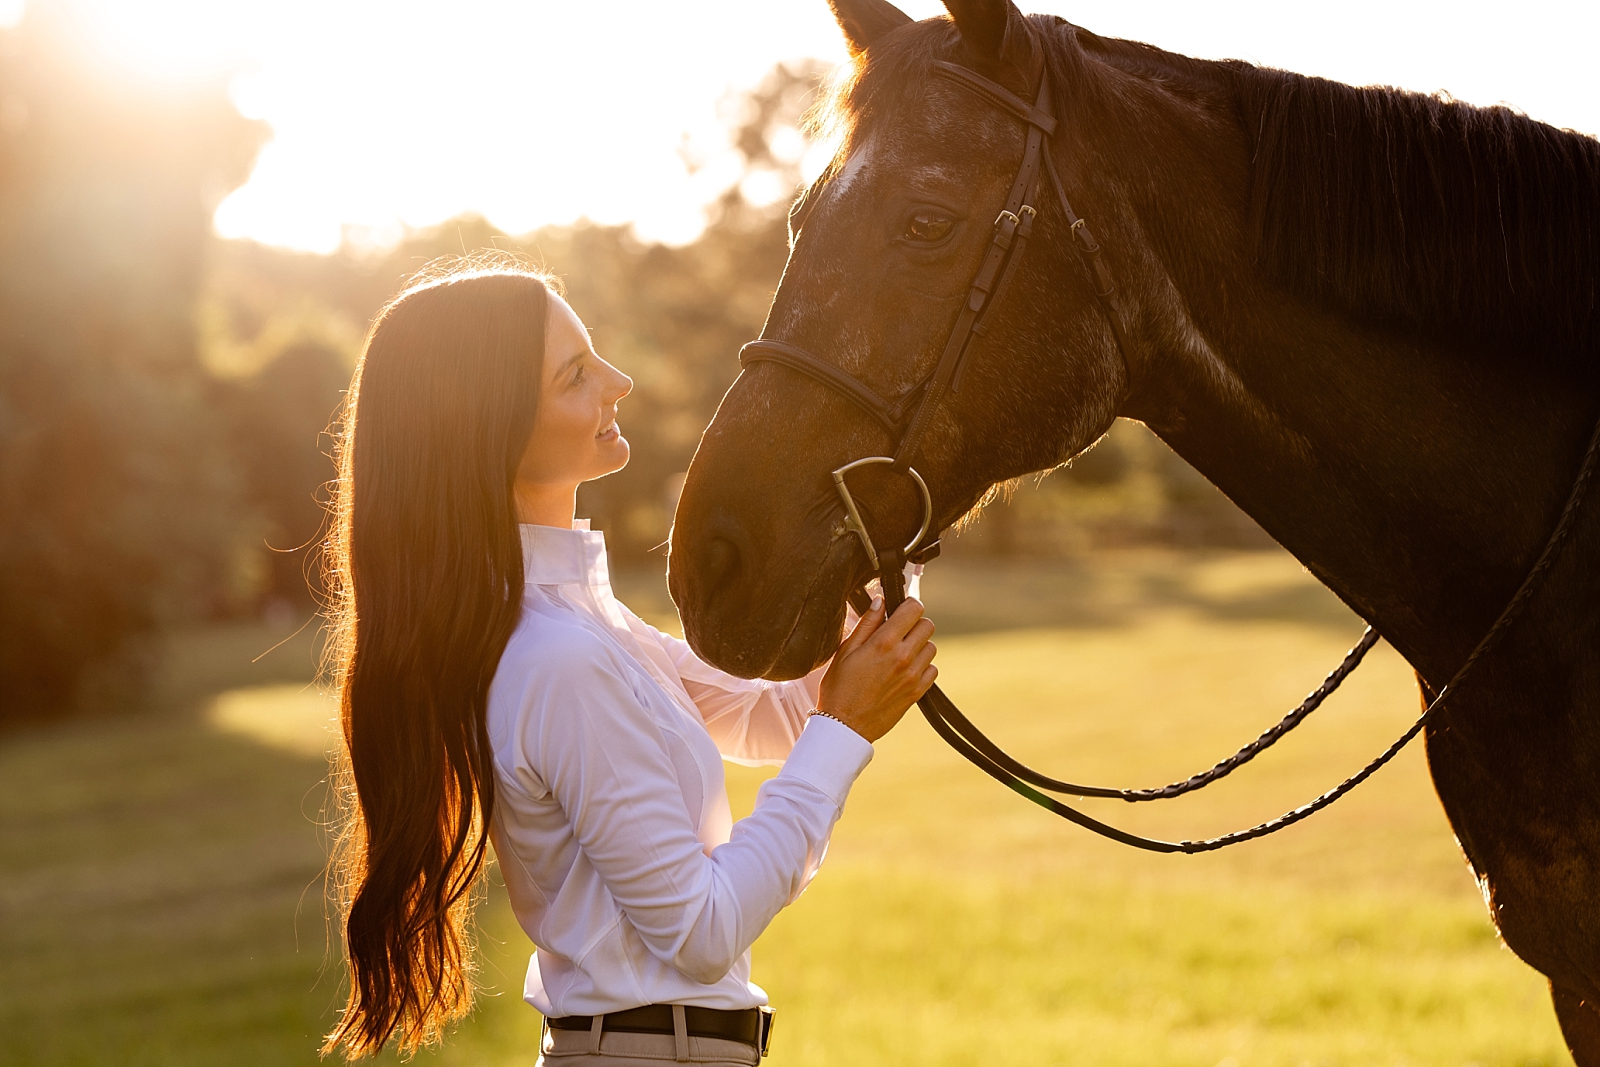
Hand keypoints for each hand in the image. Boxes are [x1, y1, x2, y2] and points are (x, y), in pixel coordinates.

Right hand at [816, 597, 937, 742]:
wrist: (844, 726)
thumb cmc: (839, 687)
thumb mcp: (845, 651)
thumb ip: (866, 623)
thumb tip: (880, 600)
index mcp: (884, 642)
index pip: (914, 609)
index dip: (907, 605)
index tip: (899, 610)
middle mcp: (903, 657)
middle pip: (927, 625)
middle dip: (914, 624)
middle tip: (897, 632)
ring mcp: (913, 676)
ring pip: (931, 647)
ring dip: (918, 646)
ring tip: (899, 654)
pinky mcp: (917, 692)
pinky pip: (933, 670)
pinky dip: (922, 667)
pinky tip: (904, 671)